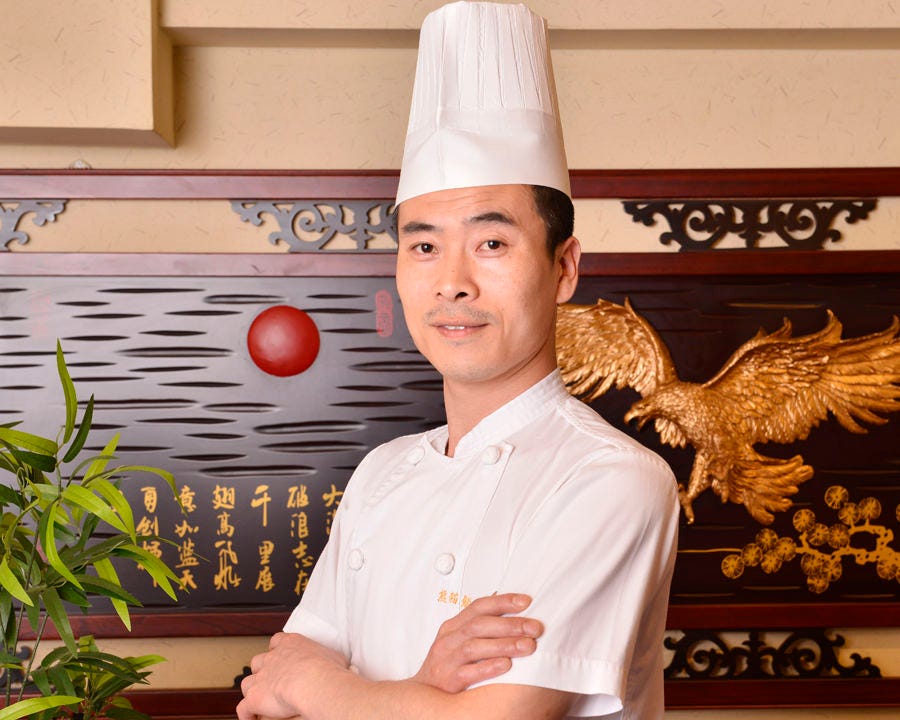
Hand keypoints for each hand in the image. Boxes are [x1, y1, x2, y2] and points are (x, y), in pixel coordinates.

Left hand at [237, 632, 348, 719]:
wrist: (313, 681)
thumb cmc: (327, 669)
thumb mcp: (334, 657)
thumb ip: (330, 659)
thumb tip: (341, 666)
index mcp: (291, 644)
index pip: (277, 641)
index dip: (277, 650)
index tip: (281, 656)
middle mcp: (273, 658)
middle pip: (259, 661)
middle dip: (262, 670)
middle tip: (271, 681)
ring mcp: (262, 677)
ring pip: (248, 683)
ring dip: (252, 691)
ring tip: (260, 701)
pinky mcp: (255, 697)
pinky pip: (244, 708)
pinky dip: (246, 714)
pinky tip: (251, 718)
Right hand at [413, 593, 542, 693]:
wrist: (423, 695)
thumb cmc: (447, 665)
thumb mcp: (457, 639)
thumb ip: (477, 622)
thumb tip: (502, 599)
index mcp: (453, 626)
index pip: (479, 606)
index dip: (502, 602)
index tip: (525, 601)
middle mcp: (448, 640)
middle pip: (479, 625)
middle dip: (510, 624)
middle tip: (534, 627)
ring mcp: (446, 660)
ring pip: (475, 647)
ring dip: (504, 644)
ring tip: (527, 646)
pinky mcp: (448, 681)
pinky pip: (468, 673)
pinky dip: (488, 667)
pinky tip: (506, 665)